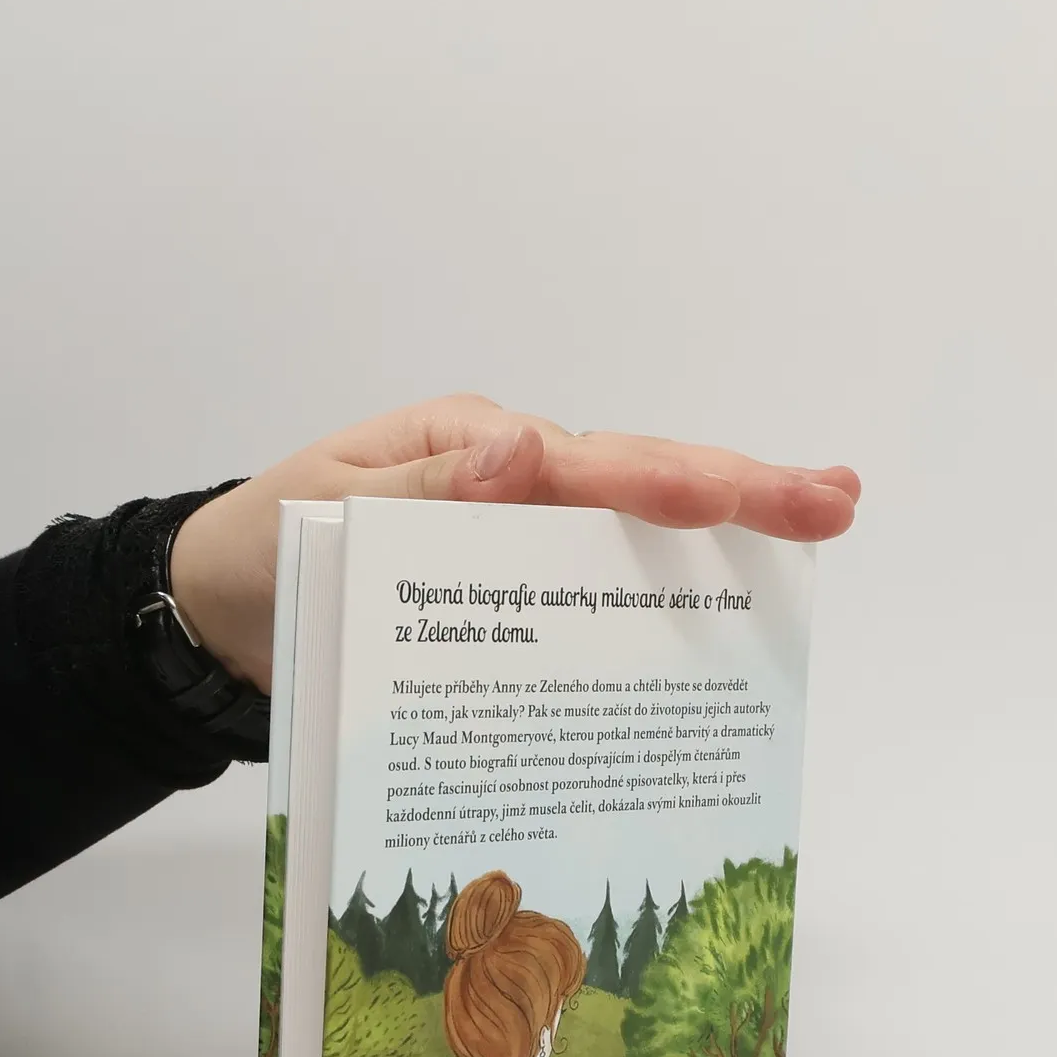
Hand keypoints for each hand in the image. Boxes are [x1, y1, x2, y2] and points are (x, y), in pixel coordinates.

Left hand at [168, 394, 860, 689]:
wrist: (219, 609)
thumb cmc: (262, 553)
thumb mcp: (322, 518)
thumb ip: (422, 495)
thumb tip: (526, 450)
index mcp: (465, 447)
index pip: (579, 463)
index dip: (658, 484)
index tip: (728, 498)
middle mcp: (507, 476)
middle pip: (635, 479)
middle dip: (738, 488)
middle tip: (836, 500)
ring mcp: (519, 528)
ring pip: (632, 526)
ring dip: (724, 527)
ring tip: (817, 526)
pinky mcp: (514, 584)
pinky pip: (596, 582)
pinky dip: (665, 586)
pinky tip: (728, 604)